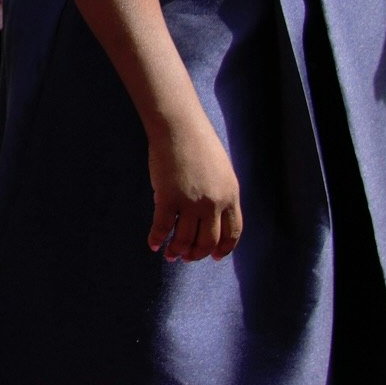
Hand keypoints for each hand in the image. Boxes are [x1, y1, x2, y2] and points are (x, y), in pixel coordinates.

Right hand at [145, 109, 241, 260]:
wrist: (179, 127)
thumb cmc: (199, 143)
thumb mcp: (221, 171)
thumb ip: (220, 193)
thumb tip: (210, 214)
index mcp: (230, 196)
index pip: (232, 232)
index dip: (223, 248)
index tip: (214, 256)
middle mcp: (213, 203)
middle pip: (208, 240)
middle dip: (198, 253)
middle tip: (188, 257)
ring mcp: (190, 202)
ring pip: (185, 239)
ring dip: (177, 250)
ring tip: (171, 255)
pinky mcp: (168, 198)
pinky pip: (162, 227)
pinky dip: (157, 238)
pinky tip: (153, 244)